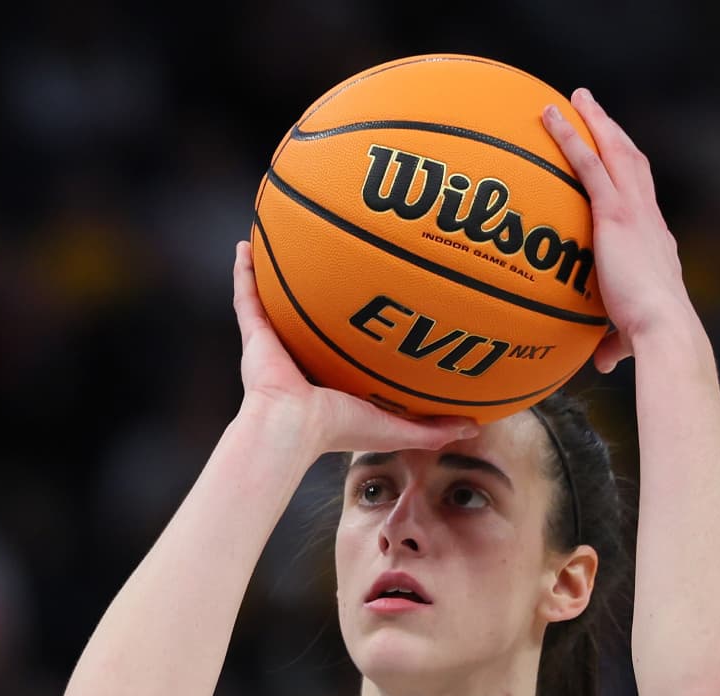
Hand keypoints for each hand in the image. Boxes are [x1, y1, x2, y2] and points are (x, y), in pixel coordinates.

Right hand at [232, 241, 475, 452]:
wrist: (293, 426)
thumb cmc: (338, 429)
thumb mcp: (396, 427)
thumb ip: (434, 427)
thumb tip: (476, 425)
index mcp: (328, 376)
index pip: (342, 344)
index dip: (355, 324)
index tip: (372, 298)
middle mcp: (300, 355)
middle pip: (308, 315)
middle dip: (316, 291)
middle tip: (332, 259)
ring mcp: (275, 343)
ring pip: (274, 300)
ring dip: (274, 274)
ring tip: (280, 241)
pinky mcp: (255, 334)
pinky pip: (247, 296)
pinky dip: (243, 272)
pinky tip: (244, 246)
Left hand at [541, 89, 699, 372]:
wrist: (663, 329)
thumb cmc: (648, 338)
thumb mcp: (627, 334)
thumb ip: (612, 343)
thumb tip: (601, 366)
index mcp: (654, 241)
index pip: (641, 199)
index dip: (631, 175)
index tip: (615, 158)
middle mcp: (649, 218)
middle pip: (634, 162)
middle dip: (615, 133)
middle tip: (595, 110)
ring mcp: (635, 211)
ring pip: (616, 152)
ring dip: (596, 122)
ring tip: (575, 98)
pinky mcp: (616, 213)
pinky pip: (590, 164)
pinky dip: (572, 137)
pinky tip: (552, 117)